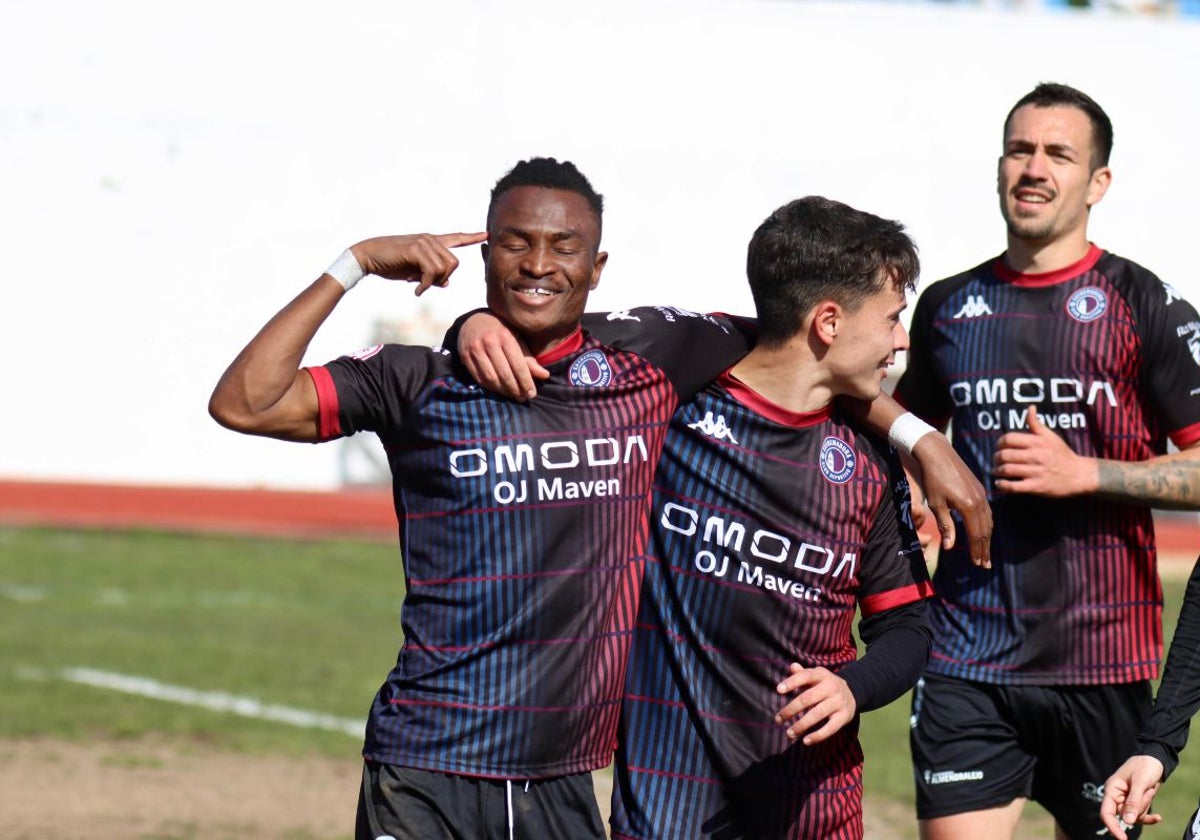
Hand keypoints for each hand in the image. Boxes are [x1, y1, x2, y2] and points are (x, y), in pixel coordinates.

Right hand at [349, 232, 487, 296]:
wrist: (368, 257)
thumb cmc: (390, 265)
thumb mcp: (414, 272)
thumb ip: (431, 276)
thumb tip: (446, 283)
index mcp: (431, 242)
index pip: (456, 238)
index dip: (472, 237)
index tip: (486, 234)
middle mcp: (430, 239)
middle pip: (454, 263)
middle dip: (443, 278)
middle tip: (426, 285)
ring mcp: (423, 242)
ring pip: (444, 269)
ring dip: (432, 283)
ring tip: (419, 287)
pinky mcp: (416, 249)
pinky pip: (432, 272)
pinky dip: (425, 286)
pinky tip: (416, 290)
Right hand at [458, 312, 549, 400]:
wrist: (474, 321)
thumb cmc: (501, 331)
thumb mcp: (517, 339)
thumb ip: (529, 358)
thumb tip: (544, 375)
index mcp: (506, 336)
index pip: (518, 365)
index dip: (526, 382)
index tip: (532, 394)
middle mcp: (489, 342)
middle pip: (504, 374)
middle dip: (515, 389)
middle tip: (522, 398)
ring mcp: (475, 349)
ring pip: (491, 378)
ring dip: (503, 391)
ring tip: (512, 395)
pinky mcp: (465, 357)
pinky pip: (479, 378)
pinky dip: (489, 387)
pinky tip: (498, 390)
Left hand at [774, 663, 855, 744]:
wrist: (852, 693)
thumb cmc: (824, 685)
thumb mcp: (815, 676)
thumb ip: (802, 673)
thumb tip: (792, 666)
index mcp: (821, 675)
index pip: (805, 676)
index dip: (792, 682)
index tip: (778, 690)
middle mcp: (831, 687)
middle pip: (808, 698)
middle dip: (791, 710)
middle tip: (778, 719)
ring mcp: (838, 702)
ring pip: (817, 714)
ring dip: (801, 725)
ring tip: (789, 733)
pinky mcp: (844, 717)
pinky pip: (830, 728)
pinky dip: (818, 736)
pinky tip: (805, 741)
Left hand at [908, 432, 992, 567]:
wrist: (939, 454)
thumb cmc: (933, 479)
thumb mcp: (936, 504)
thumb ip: (946, 526)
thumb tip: (950, 548)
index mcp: (968, 507)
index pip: (976, 535)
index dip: (976, 551)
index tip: (977, 564)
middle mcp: (979, 502)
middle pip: (985, 531)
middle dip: (985, 549)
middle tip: (985, 565)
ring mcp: (982, 495)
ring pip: (988, 522)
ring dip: (987, 539)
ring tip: (986, 552)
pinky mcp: (980, 490)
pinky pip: (988, 512)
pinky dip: (987, 525)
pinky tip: (984, 531)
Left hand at [993, 406, 1097, 497]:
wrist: (1079, 474)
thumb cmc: (1062, 454)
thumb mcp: (1051, 436)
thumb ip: (1036, 424)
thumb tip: (1030, 407)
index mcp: (1038, 442)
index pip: (1009, 439)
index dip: (1000, 442)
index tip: (999, 446)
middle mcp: (1036, 456)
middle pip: (1005, 455)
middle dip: (996, 457)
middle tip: (995, 460)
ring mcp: (1036, 472)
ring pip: (1007, 470)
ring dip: (997, 471)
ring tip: (996, 470)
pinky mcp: (1037, 487)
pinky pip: (1014, 486)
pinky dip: (1003, 485)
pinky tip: (999, 483)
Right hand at [1099, 755, 1164, 838]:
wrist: (1155, 759)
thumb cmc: (1144, 766)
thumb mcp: (1139, 783)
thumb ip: (1133, 802)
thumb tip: (1127, 822)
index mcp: (1112, 789)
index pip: (1106, 813)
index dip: (1112, 826)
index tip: (1122, 838)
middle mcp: (1117, 797)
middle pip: (1124, 816)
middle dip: (1138, 808)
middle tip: (1147, 791)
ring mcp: (1127, 800)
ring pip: (1134, 816)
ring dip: (1145, 806)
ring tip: (1150, 789)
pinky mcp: (1136, 803)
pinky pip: (1141, 816)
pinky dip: (1150, 818)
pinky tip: (1158, 818)